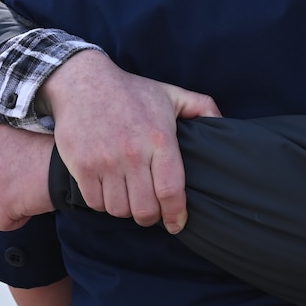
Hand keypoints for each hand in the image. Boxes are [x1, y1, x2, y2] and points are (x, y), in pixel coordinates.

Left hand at [0, 125, 55, 230]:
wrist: (72, 166)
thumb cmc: (55, 154)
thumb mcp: (24, 139)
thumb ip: (4, 151)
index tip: (14, 183)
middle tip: (22, 194)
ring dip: (6, 210)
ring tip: (27, 202)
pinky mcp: (6, 199)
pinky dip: (15, 222)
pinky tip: (29, 211)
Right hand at [40, 51, 219, 233]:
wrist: (82, 81)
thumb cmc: (130, 91)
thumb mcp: (171, 93)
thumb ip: (203, 106)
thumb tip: (223, 124)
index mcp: (159, 138)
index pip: (171, 191)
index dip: (176, 215)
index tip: (177, 224)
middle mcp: (132, 153)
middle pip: (145, 210)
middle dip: (150, 216)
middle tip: (150, 208)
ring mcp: (104, 161)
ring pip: (120, 210)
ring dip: (126, 208)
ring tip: (128, 195)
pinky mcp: (81, 166)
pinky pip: (95, 203)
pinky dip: (102, 203)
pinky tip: (108, 189)